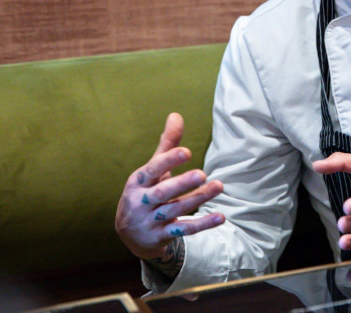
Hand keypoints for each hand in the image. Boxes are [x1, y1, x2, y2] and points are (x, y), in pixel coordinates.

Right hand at [115, 112, 224, 260]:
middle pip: (163, 192)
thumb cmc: (145, 193)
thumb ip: (166, 145)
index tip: (186, 152)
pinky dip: (203, 224)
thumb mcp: (151, 171)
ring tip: (219, 186)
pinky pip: (184, 230)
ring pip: (176, 210)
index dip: (168, 161)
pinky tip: (221, 217)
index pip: (152, 170)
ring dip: (198, 199)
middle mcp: (142, 202)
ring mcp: (151, 221)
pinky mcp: (162, 236)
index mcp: (138, 182)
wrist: (129, 235)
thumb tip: (176, 115)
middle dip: (182, 183)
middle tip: (202, 174)